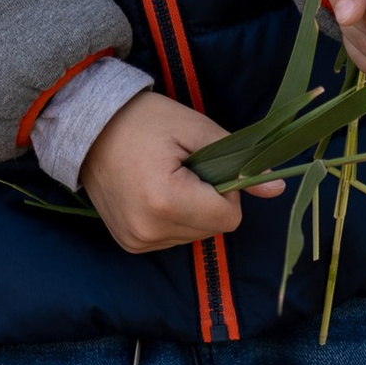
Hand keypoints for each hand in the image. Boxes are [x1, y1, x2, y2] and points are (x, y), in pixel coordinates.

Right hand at [81, 91, 281, 253]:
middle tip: (184, 169)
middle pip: (213, 229)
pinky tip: (154, 193)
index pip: (229, 217)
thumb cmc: (143, 120)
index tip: (204, 165)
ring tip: (165, 179)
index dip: (227, 190)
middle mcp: (149, 230)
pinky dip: (173, 218)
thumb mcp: (195, 129)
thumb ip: (238, 160)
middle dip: (210, 201)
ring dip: (192, 211)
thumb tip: (278, 187)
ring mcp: (136, 241)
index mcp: (166, 201)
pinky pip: (173, 238)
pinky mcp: (130, 244)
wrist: (87, 127)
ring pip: (195, 236)